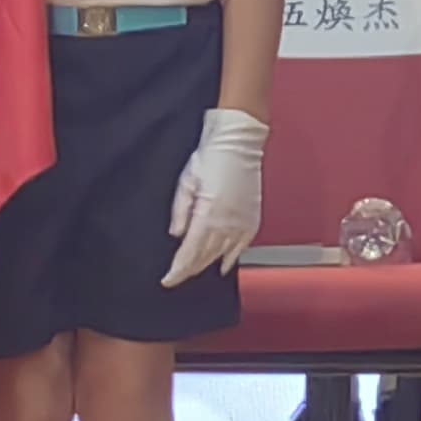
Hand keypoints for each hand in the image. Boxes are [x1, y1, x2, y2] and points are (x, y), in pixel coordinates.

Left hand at [164, 106, 266, 286]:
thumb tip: (177, 235)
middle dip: (190, 269)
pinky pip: (243, 245)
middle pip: (205, 256)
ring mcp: (242, 221)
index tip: (168, 279)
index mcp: (209, 213)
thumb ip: (181, 211)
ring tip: (195, 271)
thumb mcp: (186, 181)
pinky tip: (225, 264)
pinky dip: (233, 257)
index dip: (178, 269)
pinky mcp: (252, 217)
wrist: (239, 141)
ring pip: (223, 253)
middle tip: (177, 277)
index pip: (190, 252)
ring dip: (208, 264)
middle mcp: (228, 222)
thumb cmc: (212, 156)